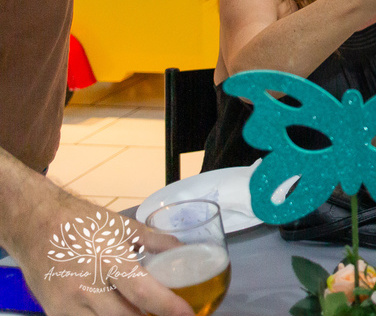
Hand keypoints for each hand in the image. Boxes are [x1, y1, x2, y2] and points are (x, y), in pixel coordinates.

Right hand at [10, 181, 190, 315]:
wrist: (33, 226)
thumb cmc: (81, 223)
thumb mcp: (121, 226)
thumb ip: (154, 242)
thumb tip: (182, 250)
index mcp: (108, 261)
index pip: (143, 292)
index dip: (168, 307)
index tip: (187, 315)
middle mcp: (86, 288)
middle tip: (167, 314)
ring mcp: (68, 306)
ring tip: (144, 312)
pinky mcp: (55, 314)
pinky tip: (118, 313)